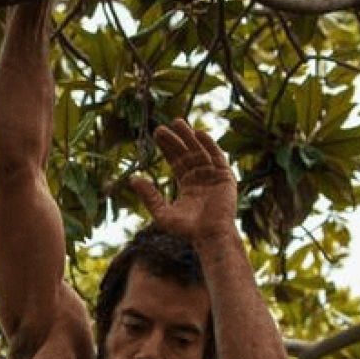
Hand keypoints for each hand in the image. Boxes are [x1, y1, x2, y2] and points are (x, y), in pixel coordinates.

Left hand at [129, 121, 238, 241]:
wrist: (210, 236)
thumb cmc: (187, 229)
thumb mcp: (162, 212)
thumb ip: (149, 196)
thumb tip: (133, 179)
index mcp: (188, 185)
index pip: (176, 161)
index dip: (167, 147)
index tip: (157, 134)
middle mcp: (201, 178)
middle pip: (187, 153)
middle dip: (176, 139)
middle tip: (162, 127)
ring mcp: (214, 176)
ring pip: (200, 151)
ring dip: (189, 137)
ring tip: (177, 122)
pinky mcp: (226, 177)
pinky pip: (218, 157)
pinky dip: (209, 145)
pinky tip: (198, 133)